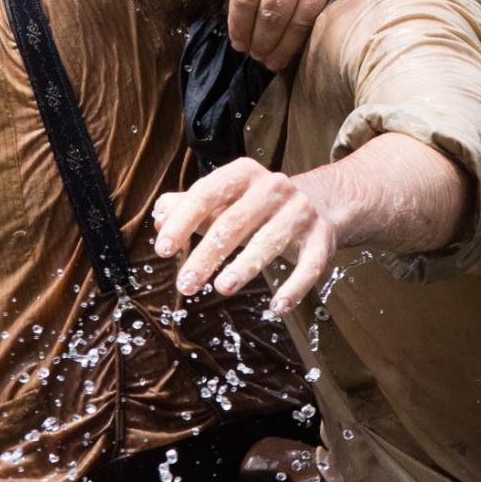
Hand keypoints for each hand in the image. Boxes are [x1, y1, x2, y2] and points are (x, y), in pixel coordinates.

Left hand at [151, 157, 339, 316]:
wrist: (318, 202)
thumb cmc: (256, 206)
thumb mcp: (224, 199)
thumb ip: (189, 206)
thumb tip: (159, 216)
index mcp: (243, 174)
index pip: (206, 194)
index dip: (183, 222)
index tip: (163, 250)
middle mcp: (273, 188)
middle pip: (234, 222)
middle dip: (207, 255)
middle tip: (185, 285)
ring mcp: (300, 212)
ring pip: (270, 241)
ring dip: (245, 267)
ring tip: (222, 289)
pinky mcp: (321, 238)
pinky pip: (310, 266)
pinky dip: (295, 287)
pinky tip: (277, 307)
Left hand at [231, 0, 384, 67]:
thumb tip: (239, 1)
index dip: (237, 24)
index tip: (236, 41)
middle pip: (270, 11)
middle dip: (258, 41)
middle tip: (254, 56)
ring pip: (299, 18)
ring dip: (283, 46)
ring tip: (273, 60)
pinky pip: (324, 12)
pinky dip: (309, 34)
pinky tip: (300, 45)